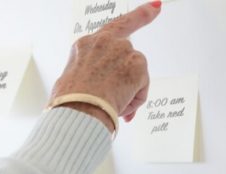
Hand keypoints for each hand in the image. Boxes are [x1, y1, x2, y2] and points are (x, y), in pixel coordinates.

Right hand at [50, 1, 161, 124]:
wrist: (78, 110)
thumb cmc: (69, 100)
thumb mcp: (71, 82)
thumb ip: (91, 75)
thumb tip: (104, 91)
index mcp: (85, 45)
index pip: (114, 26)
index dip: (139, 15)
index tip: (155, 7)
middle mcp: (105, 42)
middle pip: (129, 46)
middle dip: (137, 50)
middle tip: (153, 17)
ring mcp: (123, 50)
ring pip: (135, 73)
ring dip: (127, 91)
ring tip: (110, 103)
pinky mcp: (137, 64)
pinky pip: (141, 87)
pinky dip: (133, 100)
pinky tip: (119, 105)